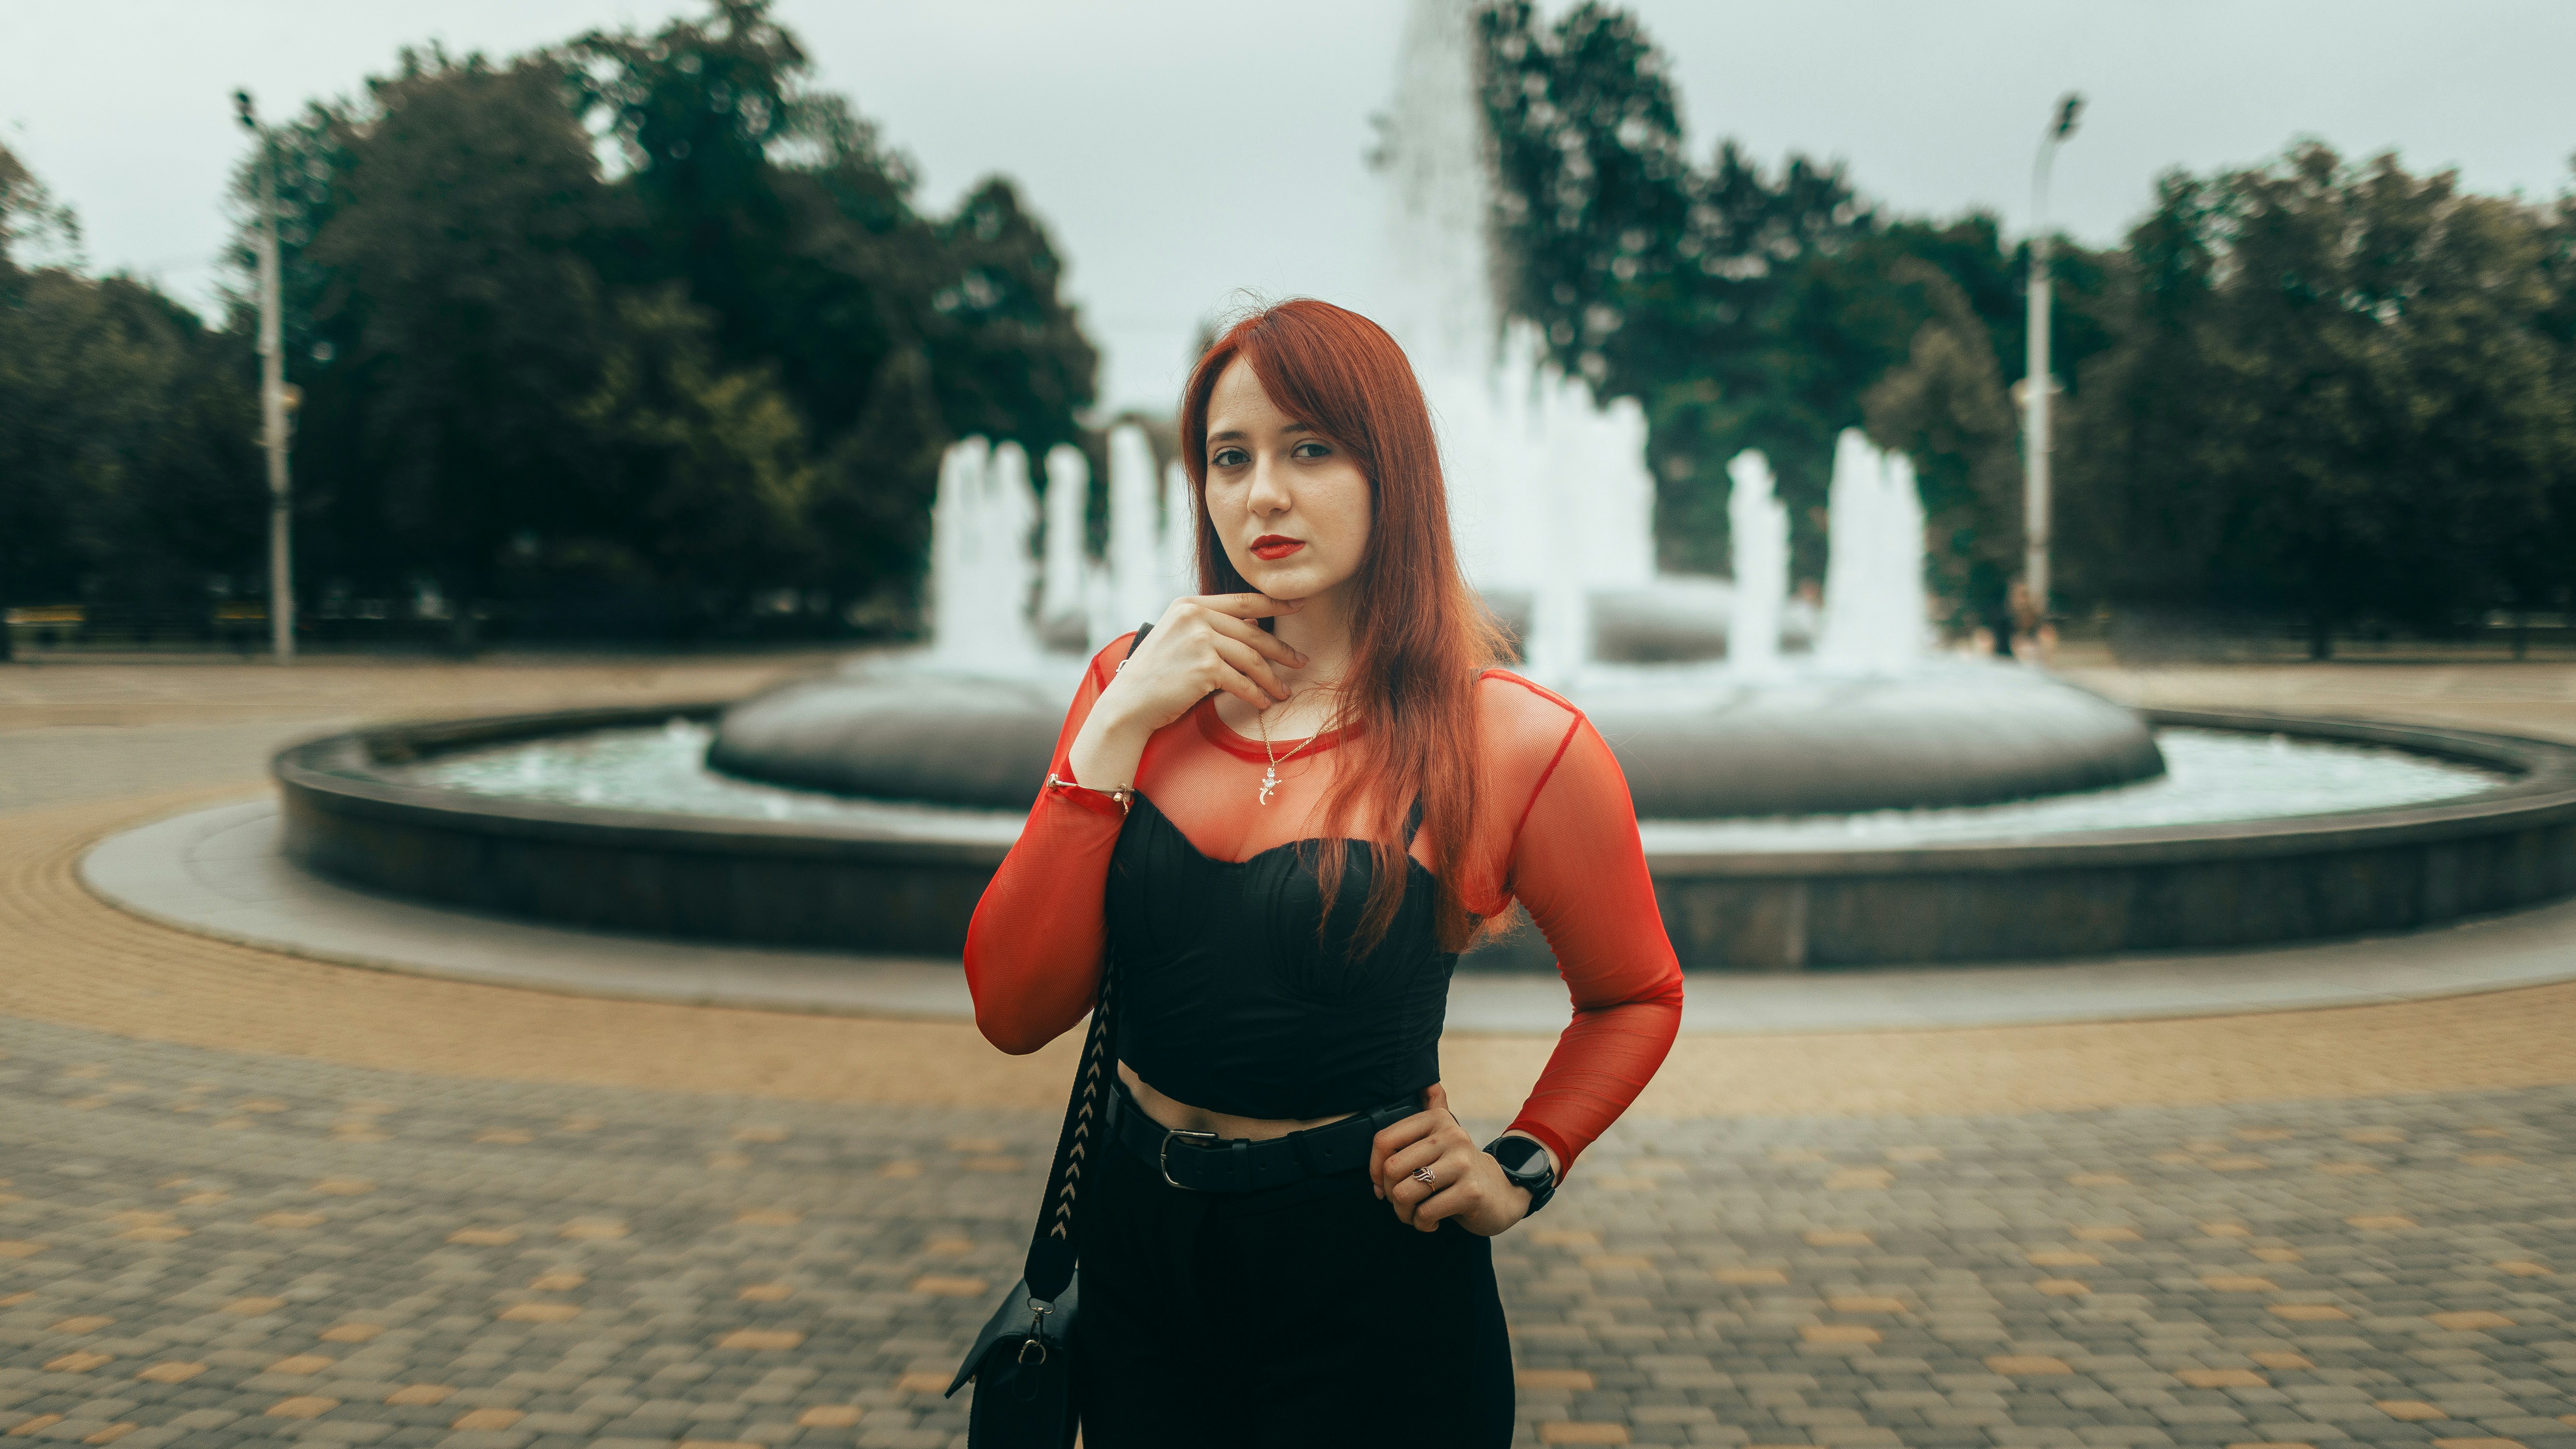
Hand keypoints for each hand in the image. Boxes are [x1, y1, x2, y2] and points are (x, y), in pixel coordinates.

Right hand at [1066, 594, 1303, 790]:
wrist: (1129, 703)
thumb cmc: (1156, 675)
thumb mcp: (1180, 638)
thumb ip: (1213, 626)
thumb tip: (1254, 623)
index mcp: (1189, 604)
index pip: (1243, 601)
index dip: (1276, 604)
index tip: (1300, 606)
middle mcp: (1194, 616)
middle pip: (1253, 633)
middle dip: (1281, 650)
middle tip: (1301, 661)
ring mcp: (1199, 639)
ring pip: (1251, 659)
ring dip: (1272, 678)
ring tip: (1284, 692)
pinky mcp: (1204, 667)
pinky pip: (1242, 682)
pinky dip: (1256, 695)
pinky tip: (1264, 704)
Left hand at [1367, 1084, 1533, 1236]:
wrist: (1502, 1192)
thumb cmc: (1461, 1168)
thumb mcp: (1447, 1135)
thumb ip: (1434, 1108)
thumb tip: (1427, 1083)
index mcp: (1438, 1120)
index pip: (1384, 1140)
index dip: (1374, 1167)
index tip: (1381, 1183)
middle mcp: (1451, 1136)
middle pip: (1392, 1168)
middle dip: (1390, 1194)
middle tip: (1402, 1202)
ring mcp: (1462, 1164)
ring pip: (1405, 1192)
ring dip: (1404, 1212)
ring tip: (1415, 1213)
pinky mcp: (1471, 1192)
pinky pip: (1426, 1212)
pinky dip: (1422, 1223)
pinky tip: (1432, 1221)